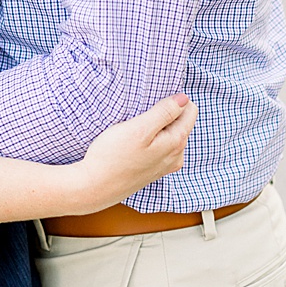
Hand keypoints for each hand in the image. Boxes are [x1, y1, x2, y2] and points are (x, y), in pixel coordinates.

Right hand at [77, 94, 196, 209]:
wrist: (96, 187)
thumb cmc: (113, 157)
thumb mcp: (139, 128)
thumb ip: (164, 113)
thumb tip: (183, 99)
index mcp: (176, 142)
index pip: (190, 111)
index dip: (173, 100)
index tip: (153, 100)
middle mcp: (177, 155)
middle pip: (180, 123)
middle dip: (165, 114)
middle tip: (140, 112)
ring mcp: (166, 165)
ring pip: (170, 135)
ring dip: (156, 127)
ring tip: (134, 126)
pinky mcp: (154, 170)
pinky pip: (161, 147)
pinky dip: (151, 139)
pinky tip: (134, 141)